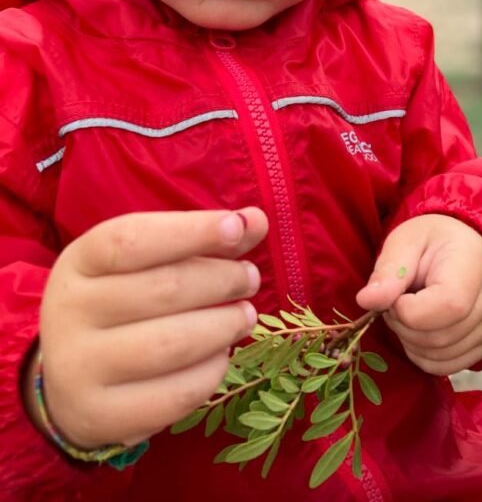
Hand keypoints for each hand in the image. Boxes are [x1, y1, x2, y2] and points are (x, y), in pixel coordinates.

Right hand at [30, 207, 267, 448]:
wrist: (68, 375)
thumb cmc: (121, 298)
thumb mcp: (148, 258)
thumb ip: (203, 237)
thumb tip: (256, 221)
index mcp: (80, 261)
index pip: (133, 240)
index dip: (191, 232)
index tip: (237, 228)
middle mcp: (69, 312)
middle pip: (163, 290)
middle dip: (222, 280)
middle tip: (249, 278)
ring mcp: (78, 369)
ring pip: (170, 345)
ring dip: (223, 326)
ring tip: (245, 316)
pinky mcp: (99, 416)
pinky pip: (172, 396)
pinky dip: (210, 373)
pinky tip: (222, 354)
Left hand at [355, 214, 481, 374]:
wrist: (467, 246)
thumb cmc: (434, 240)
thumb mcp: (407, 240)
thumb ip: (388, 271)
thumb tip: (365, 301)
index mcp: (473, 266)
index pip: (448, 306)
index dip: (409, 311)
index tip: (396, 296)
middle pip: (441, 337)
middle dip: (405, 326)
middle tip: (396, 303)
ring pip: (442, 356)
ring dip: (412, 341)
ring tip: (410, 313)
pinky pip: (450, 366)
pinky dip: (425, 356)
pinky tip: (420, 331)